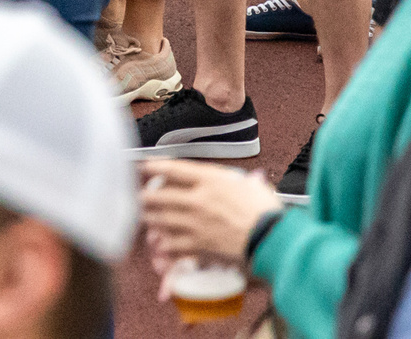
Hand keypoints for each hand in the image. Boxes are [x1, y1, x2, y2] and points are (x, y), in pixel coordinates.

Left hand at [140, 162, 283, 265]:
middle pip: (161, 195)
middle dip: (146, 196)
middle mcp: (198, 199)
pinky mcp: (198, 245)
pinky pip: (172, 244)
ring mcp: (195, 223)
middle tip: (140, 197)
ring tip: (145, 218)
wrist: (271, 239)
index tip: (144, 166)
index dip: (156, 166)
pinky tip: (160, 245)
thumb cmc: (267, 212)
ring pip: (161, 219)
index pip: (175, 169)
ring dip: (150, 219)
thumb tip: (249, 179)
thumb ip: (243, 182)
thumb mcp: (254, 186)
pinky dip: (164, 245)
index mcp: (211, 180)